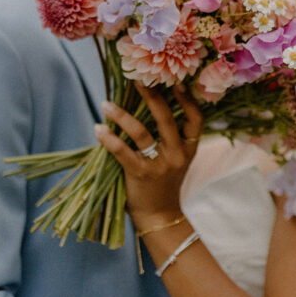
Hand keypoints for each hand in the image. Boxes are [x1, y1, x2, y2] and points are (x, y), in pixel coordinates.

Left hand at [94, 84, 202, 229]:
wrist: (160, 217)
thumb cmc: (164, 184)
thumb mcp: (177, 160)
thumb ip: (170, 137)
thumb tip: (149, 103)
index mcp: (189, 148)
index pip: (196, 118)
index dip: (187, 99)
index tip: (176, 81)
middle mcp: (177, 154)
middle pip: (166, 118)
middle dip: (151, 96)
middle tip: (137, 79)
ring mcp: (160, 165)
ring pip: (141, 132)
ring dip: (121, 116)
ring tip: (106, 104)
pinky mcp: (141, 174)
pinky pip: (123, 151)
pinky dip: (109, 138)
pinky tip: (99, 129)